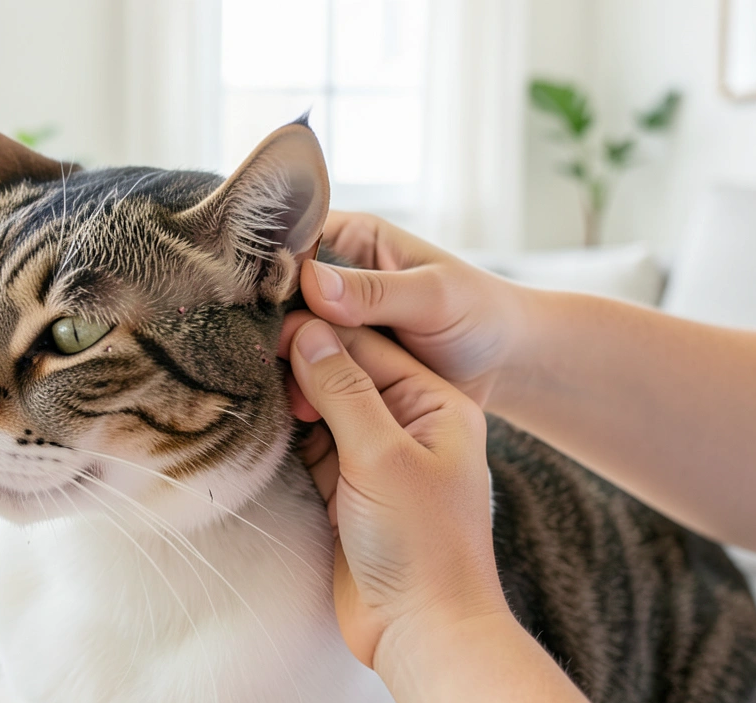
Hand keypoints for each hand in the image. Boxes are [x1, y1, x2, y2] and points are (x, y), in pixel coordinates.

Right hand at [278, 312, 506, 669]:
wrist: (423, 632)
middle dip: (303, 362)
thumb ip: (344, 389)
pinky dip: (290, 435)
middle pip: (347, 374)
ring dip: (293, 398)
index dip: (322, 331)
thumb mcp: (382, 454)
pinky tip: (260, 420)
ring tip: (248, 377)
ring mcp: (380, 460)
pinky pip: (315, 448)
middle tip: (251, 350)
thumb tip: (308, 333)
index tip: (269, 318)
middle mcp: (410, 426)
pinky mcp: (351, 492)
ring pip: (327, 410)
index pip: (372, 348)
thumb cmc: (421, 543)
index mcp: (437, 406)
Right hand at [289, 211, 529, 419]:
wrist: (505, 365)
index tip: (250, 303)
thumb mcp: (432, 297)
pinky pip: (308, 373)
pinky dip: (299, 390)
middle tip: (265, 356)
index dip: (267, 272)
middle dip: (273, 326)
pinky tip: (292, 409)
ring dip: (284, 365)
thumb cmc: (479, 313)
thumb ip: (376, 292)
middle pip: (281, 298)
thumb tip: (314, 286)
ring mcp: (335, 325)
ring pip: (291, 339)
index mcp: (351, 241)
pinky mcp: (341, 364)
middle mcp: (335, 280)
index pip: (291, 245)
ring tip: (279, 391)